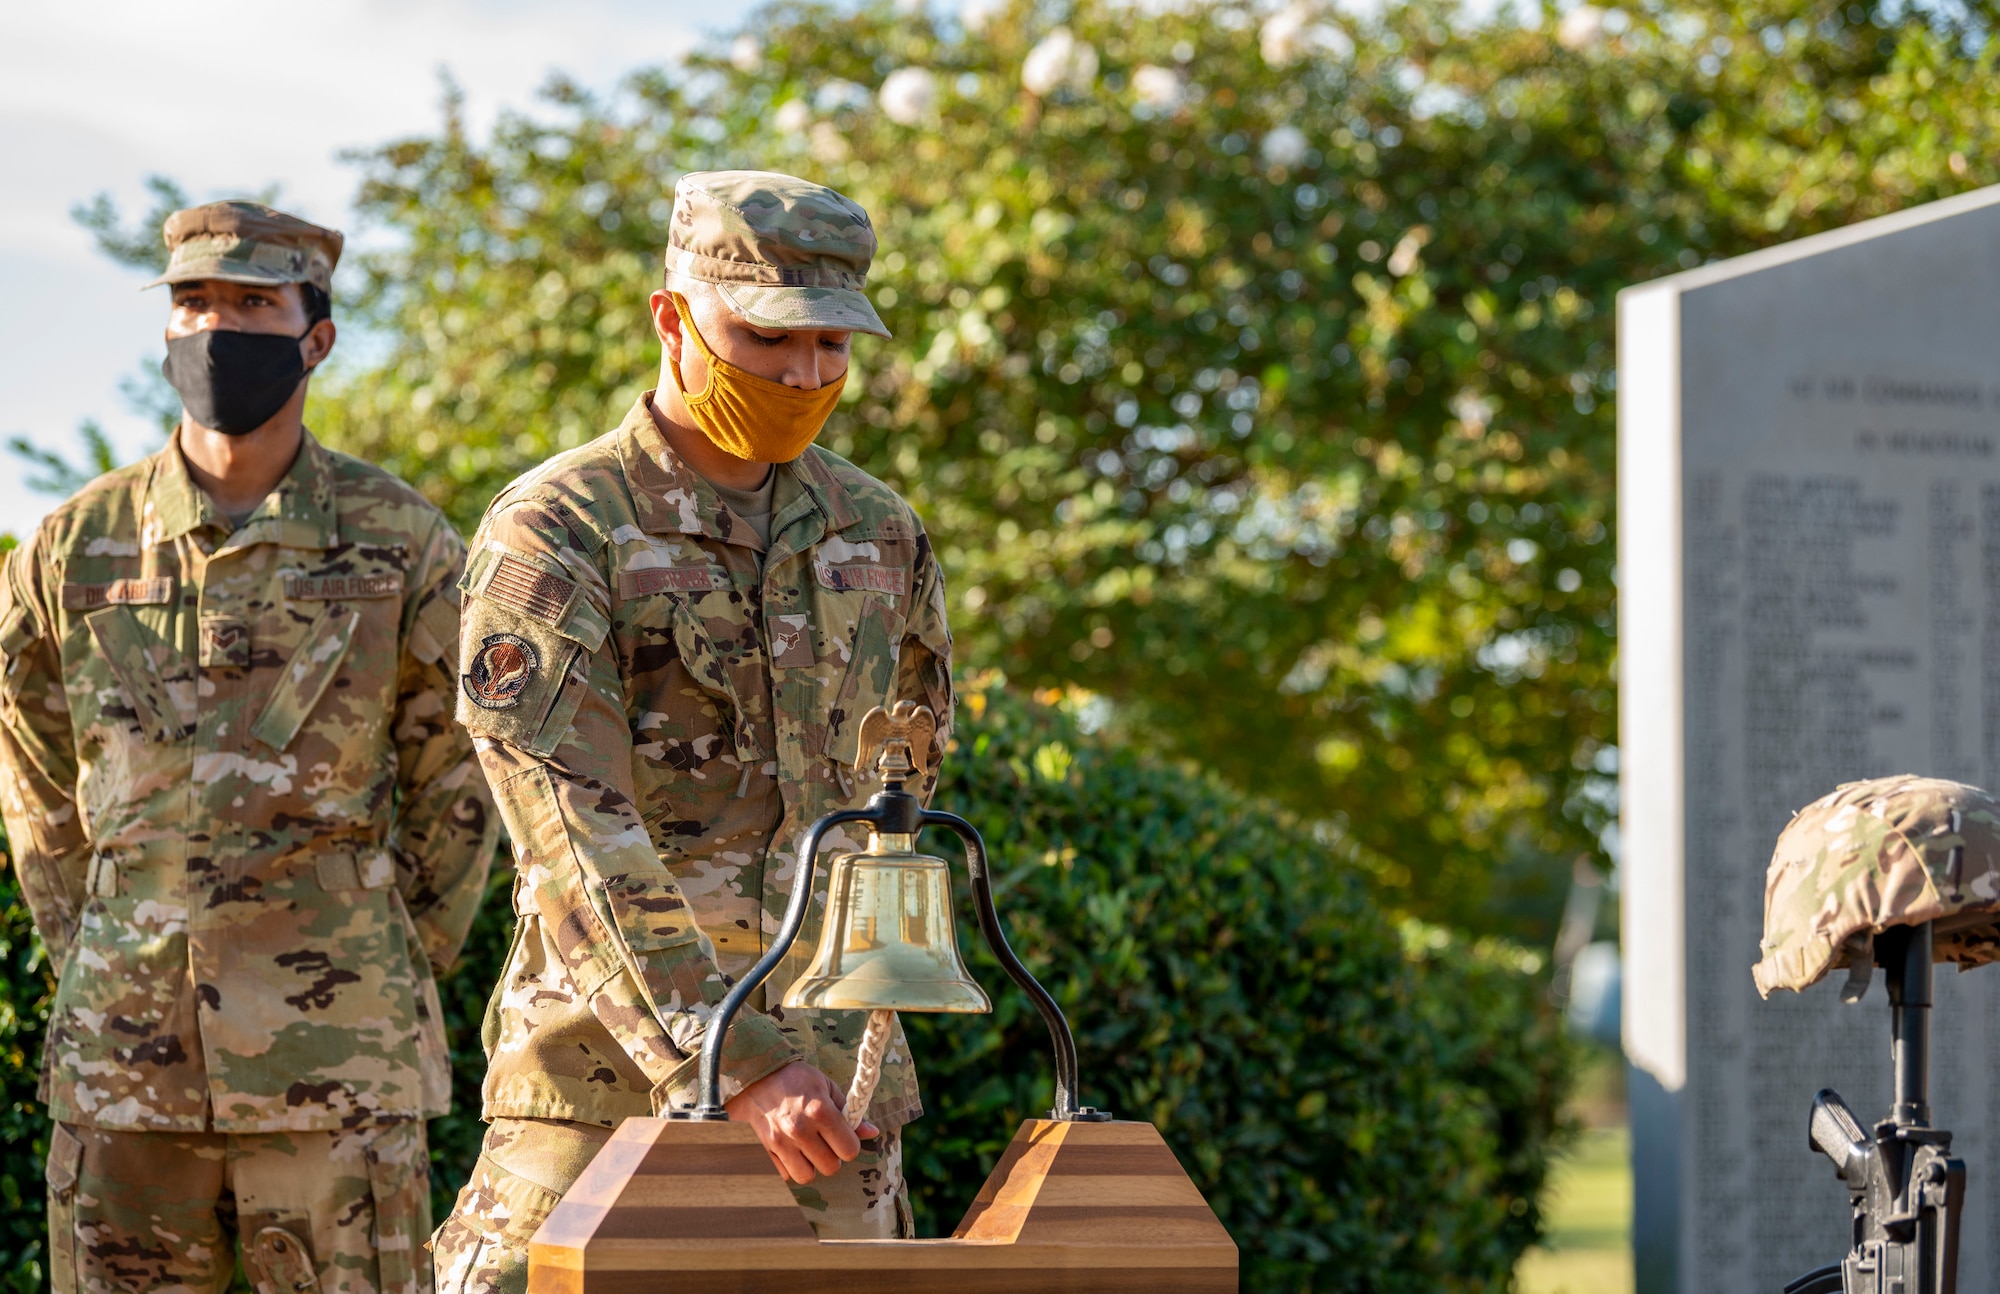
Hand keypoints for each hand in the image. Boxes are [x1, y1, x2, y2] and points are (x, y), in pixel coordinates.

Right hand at [725, 1060, 879, 1184]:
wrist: (759, 1075)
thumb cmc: (798, 1079)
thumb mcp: (827, 1087)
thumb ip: (849, 1112)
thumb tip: (872, 1133)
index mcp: (820, 1111)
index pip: (849, 1149)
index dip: (850, 1145)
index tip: (844, 1136)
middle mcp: (801, 1129)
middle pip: (831, 1167)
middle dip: (833, 1156)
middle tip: (826, 1141)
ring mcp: (782, 1141)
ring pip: (808, 1176)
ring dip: (813, 1165)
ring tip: (811, 1148)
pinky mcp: (769, 1149)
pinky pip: (788, 1174)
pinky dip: (793, 1166)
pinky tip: (794, 1148)